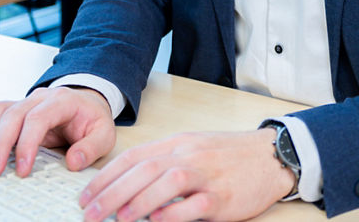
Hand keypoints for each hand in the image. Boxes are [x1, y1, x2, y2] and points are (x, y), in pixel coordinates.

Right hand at [0, 86, 116, 177]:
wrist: (87, 103)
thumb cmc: (92, 119)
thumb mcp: (104, 134)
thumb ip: (91, 148)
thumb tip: (73, 162)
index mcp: (63, 100)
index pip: (38, 118)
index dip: (27, 144)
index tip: (23, 169)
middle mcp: (40, 97)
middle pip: (12, 114)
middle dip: (0, 144)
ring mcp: (25, 102)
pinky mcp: (15, 110)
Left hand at [77, 128, 294, 221]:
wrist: (272, 155)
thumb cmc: (230, 155)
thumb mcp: (193, 149)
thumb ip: (163, 163)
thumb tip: (127, 185)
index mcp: (178, 143)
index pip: (134, 157)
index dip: (106, 177)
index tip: (86, 196)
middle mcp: (189, 155)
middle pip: (144, 170)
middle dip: (112, 193)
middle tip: (91, 214)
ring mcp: (207, 175)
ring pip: (167, 183)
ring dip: (138, 202)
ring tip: (118, 219)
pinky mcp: (223, 196)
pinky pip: (195, 205)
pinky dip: (174, 214)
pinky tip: (157, 221)